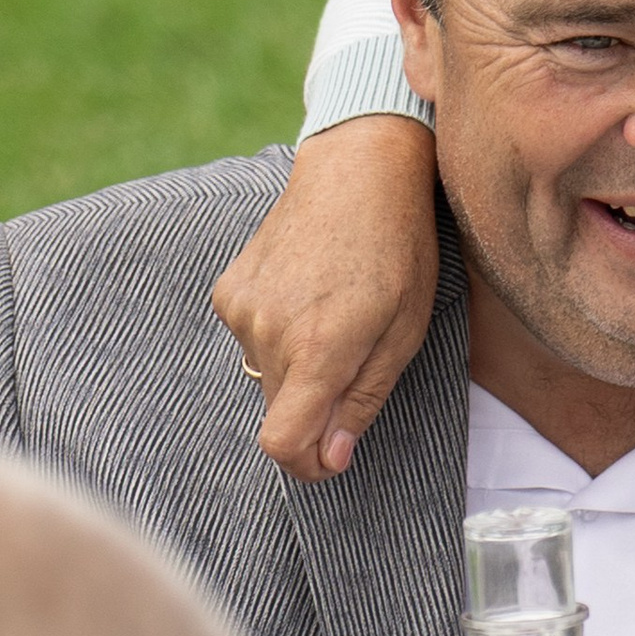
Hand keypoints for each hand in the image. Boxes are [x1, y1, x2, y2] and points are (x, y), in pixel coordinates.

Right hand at [213, 115, 440, 479]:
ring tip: (336, 316)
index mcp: (318, 350)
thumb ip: (362, 400)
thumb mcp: (405, 333)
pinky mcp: (228, 290)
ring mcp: (241, 309)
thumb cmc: (399, 251)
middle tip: (357, 362)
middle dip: (315, 409)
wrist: (358, 171)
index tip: (335, 455)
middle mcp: (268, 334)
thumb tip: (330, 459)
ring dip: (297, 368)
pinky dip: (277, 334)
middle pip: (278, 412)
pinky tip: (308, 294)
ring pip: (265, 376)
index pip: (282, 443)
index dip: (308, 464)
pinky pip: (251, 339)